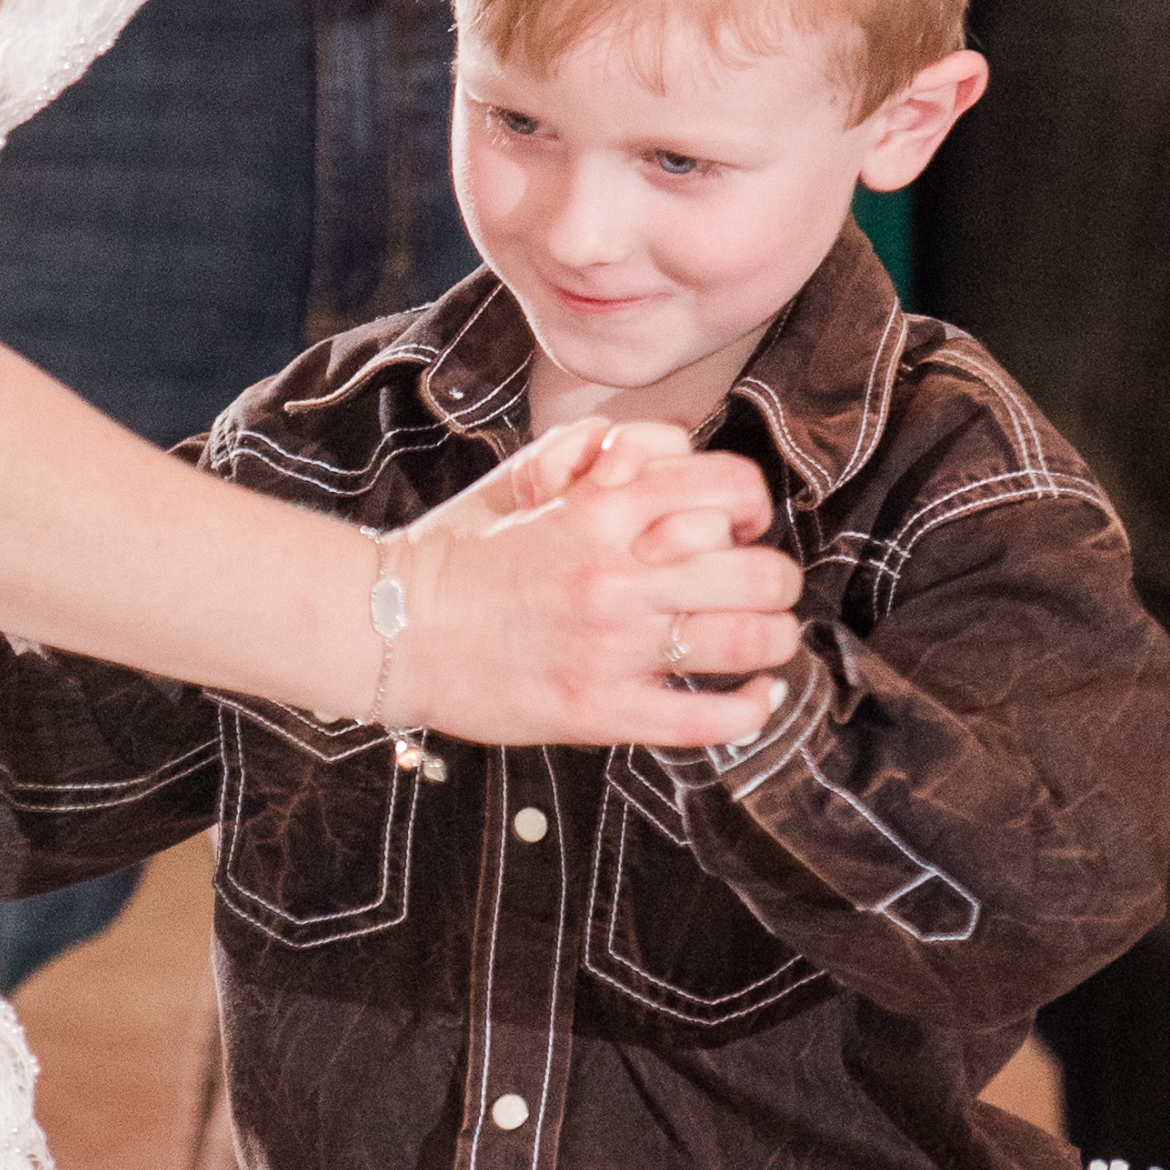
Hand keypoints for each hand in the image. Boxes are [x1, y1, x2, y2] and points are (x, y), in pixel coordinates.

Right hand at [391, 417, 806, 746]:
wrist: (392, 628)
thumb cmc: (459, 553)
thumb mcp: (522, 476)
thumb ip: (593, 451)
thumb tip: (656, 449)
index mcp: (603, 509)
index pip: (730, 489)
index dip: (752, 505)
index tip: (742, 525)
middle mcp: (618, 575)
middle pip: (758, 571)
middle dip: (776, 580)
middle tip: (764, 588)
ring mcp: (612, 648)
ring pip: (746, 642)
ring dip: (775, 641)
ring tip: (768, 641)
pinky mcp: (598, 712)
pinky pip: (704, 720)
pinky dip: (748, 712)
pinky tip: (754, 700)